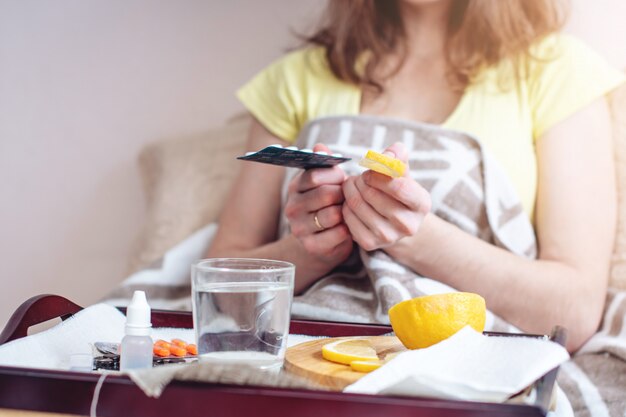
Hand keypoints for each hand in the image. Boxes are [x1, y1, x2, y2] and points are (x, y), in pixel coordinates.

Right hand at [284, 144, 353, 265]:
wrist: (324, 242)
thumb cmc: (329, 205)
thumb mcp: (327, 183)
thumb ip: (324, 164)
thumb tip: (319, 147)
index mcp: (295, 187)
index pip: (315, 176)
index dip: (336, 176)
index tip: (343, 180)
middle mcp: (292, 207)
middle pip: (326, 194)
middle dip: (343, 195)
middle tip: (348, 198)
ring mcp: (299, 228)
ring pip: (332, 214)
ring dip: (346, 213)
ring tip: (347, 212)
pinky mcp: (311, 245)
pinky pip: (338, 233)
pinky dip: (347, 230)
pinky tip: (346, 228)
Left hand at [342, 142, 430, 250]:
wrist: (393, 223)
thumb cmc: (397, 191)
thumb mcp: (402, 173)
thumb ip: (397, 158)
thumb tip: (390, 153)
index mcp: (422, 204)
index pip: (397, 185)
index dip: (377, 173)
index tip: (370, 171)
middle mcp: (408, 225)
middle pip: (371, 193)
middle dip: (361, 180)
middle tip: (360, 178)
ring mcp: (389, 237)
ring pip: (356, 204)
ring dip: (350, 189)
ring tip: (354, 186)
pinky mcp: (370, 243)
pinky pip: (347, 217)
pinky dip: (345, 205)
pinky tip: (352, 203)